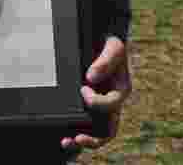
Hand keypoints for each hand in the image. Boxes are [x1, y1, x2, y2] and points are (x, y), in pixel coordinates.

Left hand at [62, 35, 131, 152]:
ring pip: (95, 133)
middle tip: (76, 138)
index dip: (97, 101)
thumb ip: (105, 61)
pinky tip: (62, 134)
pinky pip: (84, 124)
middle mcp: (110, 103)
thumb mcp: (113, 47)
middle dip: (93, 139)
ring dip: (82, 140)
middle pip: (107, 131)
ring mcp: (99, 107)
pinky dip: (74, 130)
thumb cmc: (110, 44)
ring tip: (65, 142)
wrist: (101, 40)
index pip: (111, 105)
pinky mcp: (88, 107)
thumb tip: (90, 78)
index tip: (83, 88)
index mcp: (120, 90)